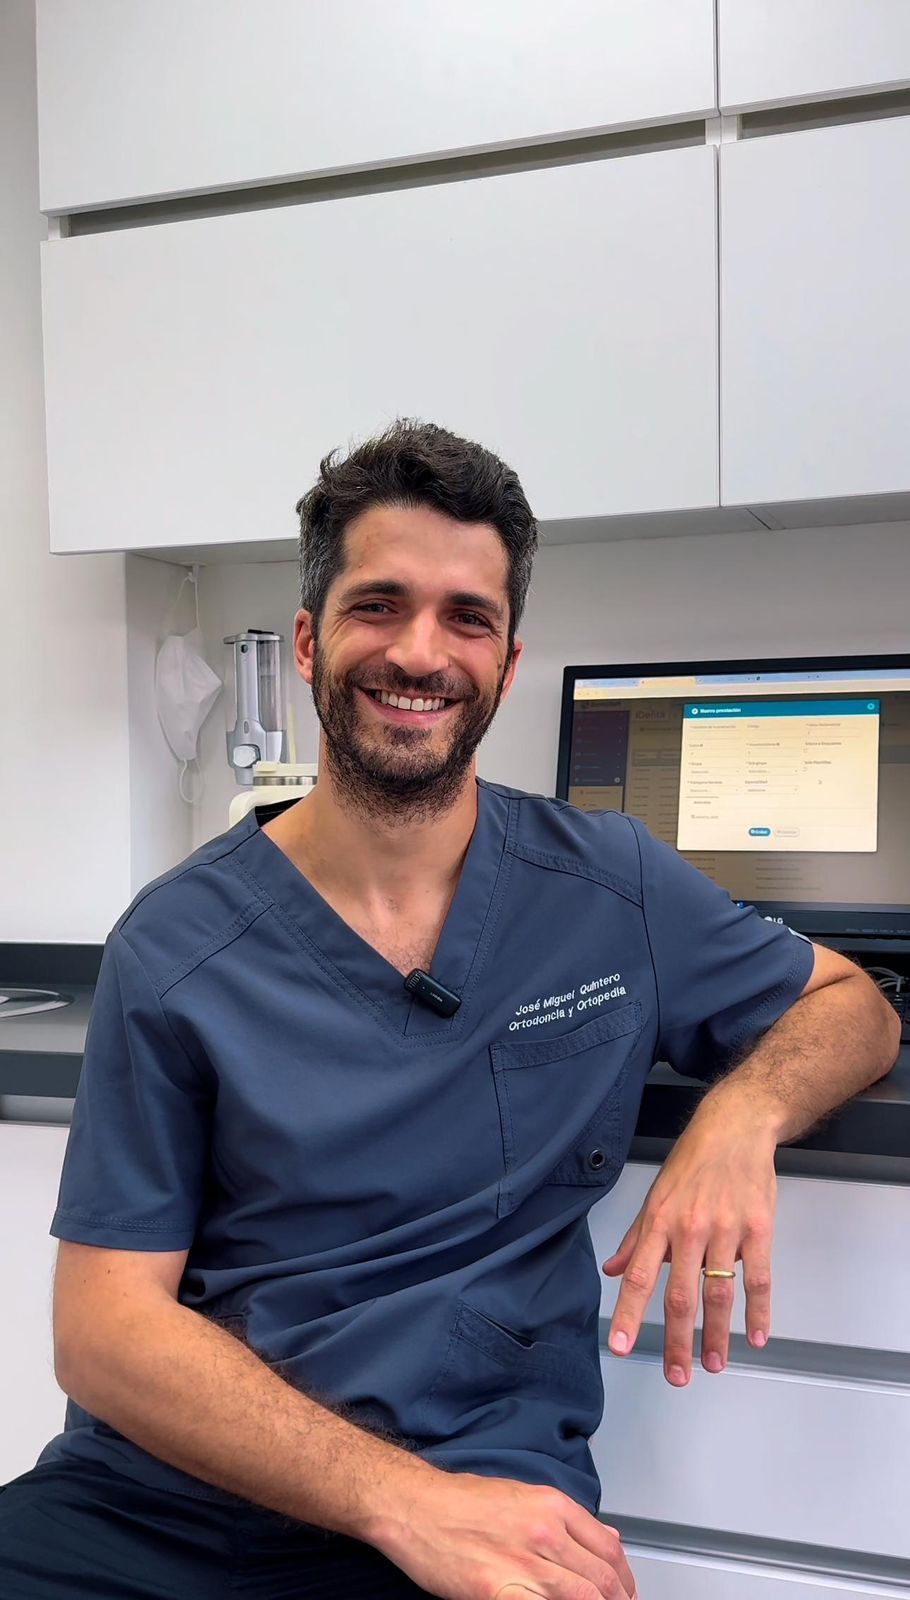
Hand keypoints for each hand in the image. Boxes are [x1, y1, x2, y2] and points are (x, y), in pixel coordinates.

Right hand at [373, 1470, 636, 1598]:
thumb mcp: (521, 1495)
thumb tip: (606, 1538)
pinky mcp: (498, 1591)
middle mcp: (545, 1532)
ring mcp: (524, 1563)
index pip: (609, 1550)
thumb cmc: (459, 1501)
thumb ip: (565, 1519)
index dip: (625, 1580)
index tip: (624, 1593)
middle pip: (603, 1579)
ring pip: (585, 1597)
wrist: (413, 1507)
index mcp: (552, 1506)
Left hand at [602, 1097, 776, 1383]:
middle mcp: (690, 1228)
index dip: (627, 1313)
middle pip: (680, 1295)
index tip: (621, 1346)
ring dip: (717, 1335)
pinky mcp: (758, 1228)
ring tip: (713, 1364)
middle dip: (676, 1341)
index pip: (638, 1276)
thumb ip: (636, 1239)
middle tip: (676, 1376)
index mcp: (659, 1221)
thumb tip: (611, 1270)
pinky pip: (759, 1278)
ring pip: (719, 1293)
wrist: (736, 1127)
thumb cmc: (693, 1162)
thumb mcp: (656, 1195)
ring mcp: (726, 1229)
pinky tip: (756, 1336)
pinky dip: (759, 1311)